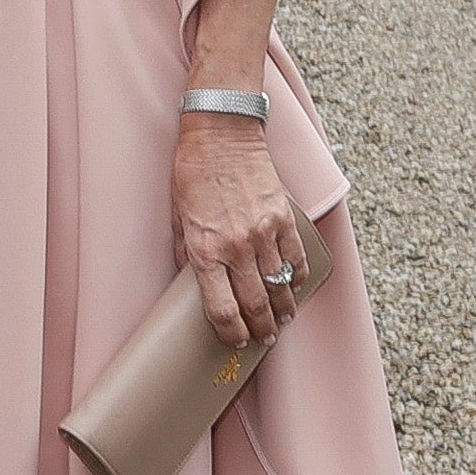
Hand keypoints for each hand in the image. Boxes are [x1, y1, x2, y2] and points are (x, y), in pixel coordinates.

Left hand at [174, 112, 309, 348]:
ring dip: (283, 310)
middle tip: (263, 339)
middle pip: (255, 305)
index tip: (235, 340)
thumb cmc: (193, 173)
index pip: (222, 309)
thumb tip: (190, 281)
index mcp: (206, 250)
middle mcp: (237, 247)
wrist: (222, 134)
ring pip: (279, 287)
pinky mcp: (284, 218)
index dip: (231, 333)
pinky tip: (295, 288)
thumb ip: (185, 252)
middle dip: (261, 329)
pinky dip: (298, 278)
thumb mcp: (177, 217)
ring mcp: (264, 233)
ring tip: (282, 321)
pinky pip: (297, 258)